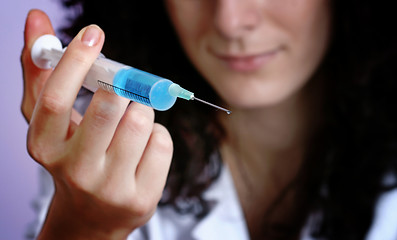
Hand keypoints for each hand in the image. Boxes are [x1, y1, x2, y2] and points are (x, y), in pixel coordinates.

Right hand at [21, 10, 172, 238]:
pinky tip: (143, 147)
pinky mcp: (141, 198)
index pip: (56, 99)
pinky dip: (157, 134)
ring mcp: (110, 188)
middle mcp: (75, 171)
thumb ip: (42, 72)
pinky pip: (162, 142)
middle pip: (108, 107)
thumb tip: (37, 19)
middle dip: (123, 86)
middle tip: (123, 88)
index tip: (94, 33)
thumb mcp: (52, 121)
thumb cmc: (74, 156)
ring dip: (142, 109)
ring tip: (130, 123)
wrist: (93, 214)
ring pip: (141, 121)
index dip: (76, 61)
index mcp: (45, 147)